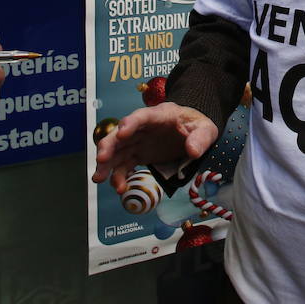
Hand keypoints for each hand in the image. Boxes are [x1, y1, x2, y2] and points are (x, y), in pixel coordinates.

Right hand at [91, 103, 218, 192]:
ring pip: (117, 150)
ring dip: (106, 164)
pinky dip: (118, 175)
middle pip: (121, 134)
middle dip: (109, 145)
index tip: (121, 133)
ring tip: (99, 178)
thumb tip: (193, 151)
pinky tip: (118, 187)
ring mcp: (138, 141)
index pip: (142, 116)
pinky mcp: (138, 154)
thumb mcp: (205, 129)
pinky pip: (124, 165)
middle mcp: (143, 127)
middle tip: (101, 159)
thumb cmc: (196, 124)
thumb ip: (200, 138)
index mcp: (159, 115)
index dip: (130, 123)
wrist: (192, 130)